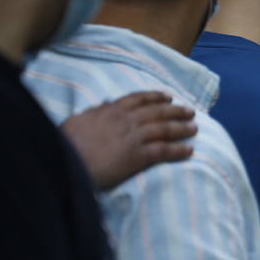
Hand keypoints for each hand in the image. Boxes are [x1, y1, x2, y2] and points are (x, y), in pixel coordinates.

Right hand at [62, 92, 195, 190]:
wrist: (64, 162)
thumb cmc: (66, 144)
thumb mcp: (78, 120)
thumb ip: (95, 112)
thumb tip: (107, 104)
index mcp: (111, 110)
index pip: (139, 99)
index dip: (155, 97)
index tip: (168, 97)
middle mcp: (126, 120)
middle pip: (157, 112)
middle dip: (175, 111)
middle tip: (190, 111)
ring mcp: (133, 137)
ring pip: (164, 129)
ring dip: (181, 128)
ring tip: (194, 129)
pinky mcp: (137, 156)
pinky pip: (163, 151)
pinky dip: (178, 150)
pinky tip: (189, 151)